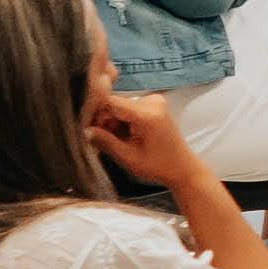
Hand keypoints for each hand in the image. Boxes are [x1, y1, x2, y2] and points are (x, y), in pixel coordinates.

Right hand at [87, 90, 203, 190]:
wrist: (183, 167)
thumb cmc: (157, 166)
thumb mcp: (128, 158)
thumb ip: (105, 142)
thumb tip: (85, 130)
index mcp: (147, 114)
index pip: (110, 102)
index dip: (96, 116)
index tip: (90, 131)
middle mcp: (152, 101)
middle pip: (114, 104)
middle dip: (105, 122)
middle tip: (104, 142)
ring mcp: (155, 101)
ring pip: (120, 106)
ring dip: (114, 123)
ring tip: (119, 142)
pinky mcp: (155, 104)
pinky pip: (129, 108)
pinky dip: (123, 121)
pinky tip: (126, 136)